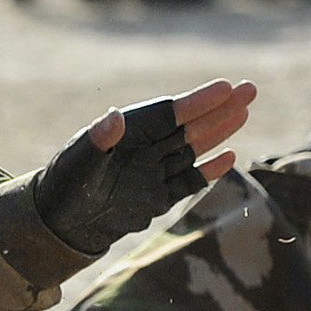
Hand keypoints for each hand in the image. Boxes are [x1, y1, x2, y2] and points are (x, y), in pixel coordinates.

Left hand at [32, 78, 256, 256]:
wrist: (60, 223)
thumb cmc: (64, 185)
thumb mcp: (78, 163)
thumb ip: (98, 140)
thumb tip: (115, 116)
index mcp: (128, 133)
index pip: (170, 113)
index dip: (198, 101)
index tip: (225, 86)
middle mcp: (145, 148)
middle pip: (189, 125)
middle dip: (220, 109)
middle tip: (250, 89)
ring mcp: (153, 172)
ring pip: (194, 148)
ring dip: (219, 131)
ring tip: (244, 112)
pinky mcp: (157, 198)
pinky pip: (188, 181)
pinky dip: (208, 169)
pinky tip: (231, 155)